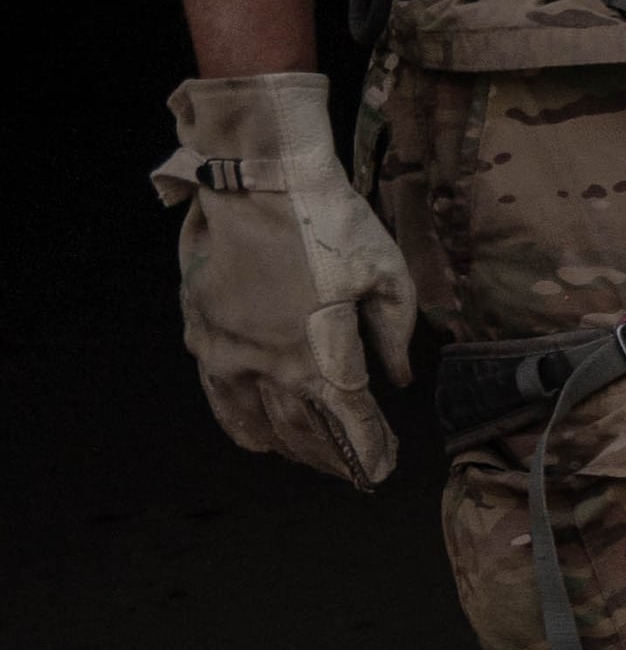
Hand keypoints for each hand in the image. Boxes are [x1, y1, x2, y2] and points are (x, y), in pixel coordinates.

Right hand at [156, 73, 415, 487]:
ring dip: (287, 446)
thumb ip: (395, 334)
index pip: (348, 422)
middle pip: (302, 430)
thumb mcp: (386, 273)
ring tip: (309, 459)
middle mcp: (268, 364)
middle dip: (331, 455)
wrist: (255, 179)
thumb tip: (399, 378)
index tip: (382, 470)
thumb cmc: (329, 221)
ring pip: (257, 421)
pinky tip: (254, 436)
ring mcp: (228, 352)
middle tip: (352, 471)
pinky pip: (219, 395)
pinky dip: (240, 423)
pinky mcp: (202, 334)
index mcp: (319, 353)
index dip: (367, 451)